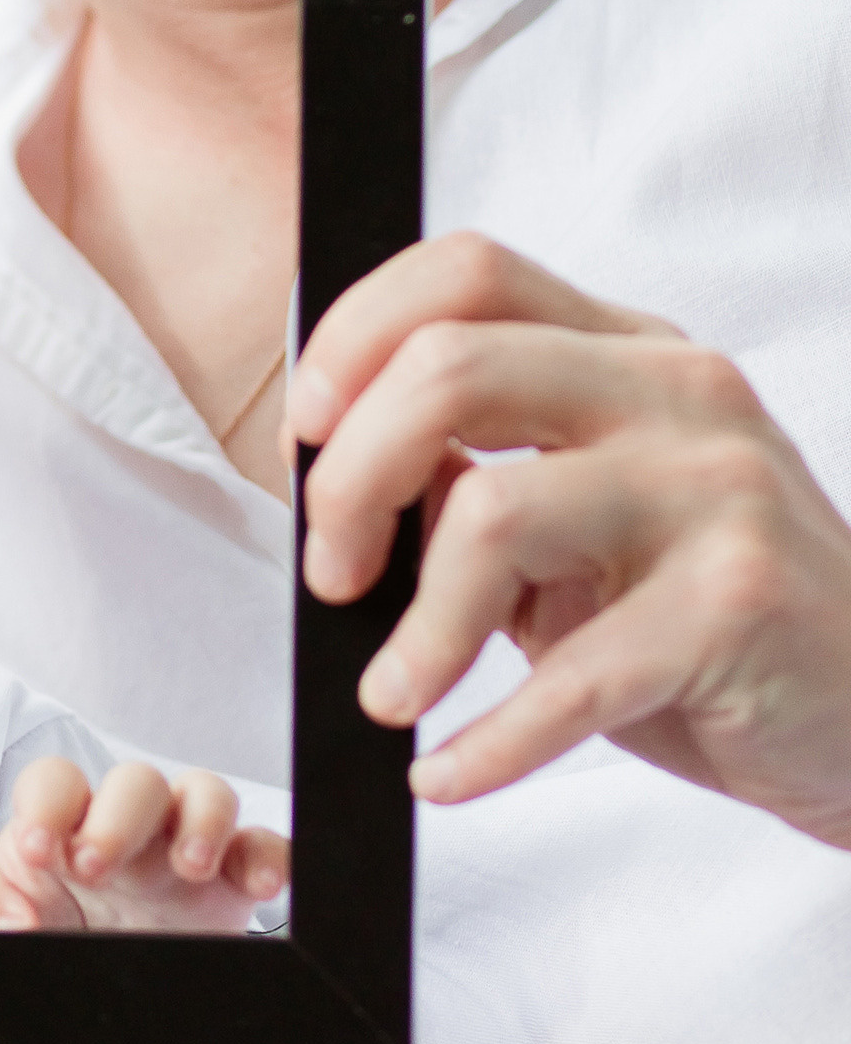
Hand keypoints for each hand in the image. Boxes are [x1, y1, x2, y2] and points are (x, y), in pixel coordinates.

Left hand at [0, 757, 287, 933]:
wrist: (99, 995)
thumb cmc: (48, 935)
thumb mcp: (0, 922)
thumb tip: (14, 922)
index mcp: (65, 825)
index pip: (56, 783)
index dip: (47, 806)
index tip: (39, 852)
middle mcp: (126, 826)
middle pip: (135, 780)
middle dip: (118, 818)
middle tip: (96, 870)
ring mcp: (183, 846)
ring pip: (206, 793)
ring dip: (202, 821)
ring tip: (188, 868)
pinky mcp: (231, 881)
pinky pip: (263, 847)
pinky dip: (270, 857)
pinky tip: (262, 886)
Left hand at [291, 232, 850, 848]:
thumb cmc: (700, 616)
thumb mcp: (574, 527)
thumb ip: (469, 480)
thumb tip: (334, 483)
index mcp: (625, 351)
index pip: (465, 272)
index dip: (354, 339)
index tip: (303, 433)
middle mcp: (676, 393)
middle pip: (450, 367)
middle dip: (350, 481)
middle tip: (330, 576)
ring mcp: (718, 489)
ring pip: (491, 512)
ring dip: (414, 629)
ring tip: (394, 692)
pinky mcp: (740, 603)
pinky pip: (569, 674)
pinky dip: (486, 741)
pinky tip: (447, 771)